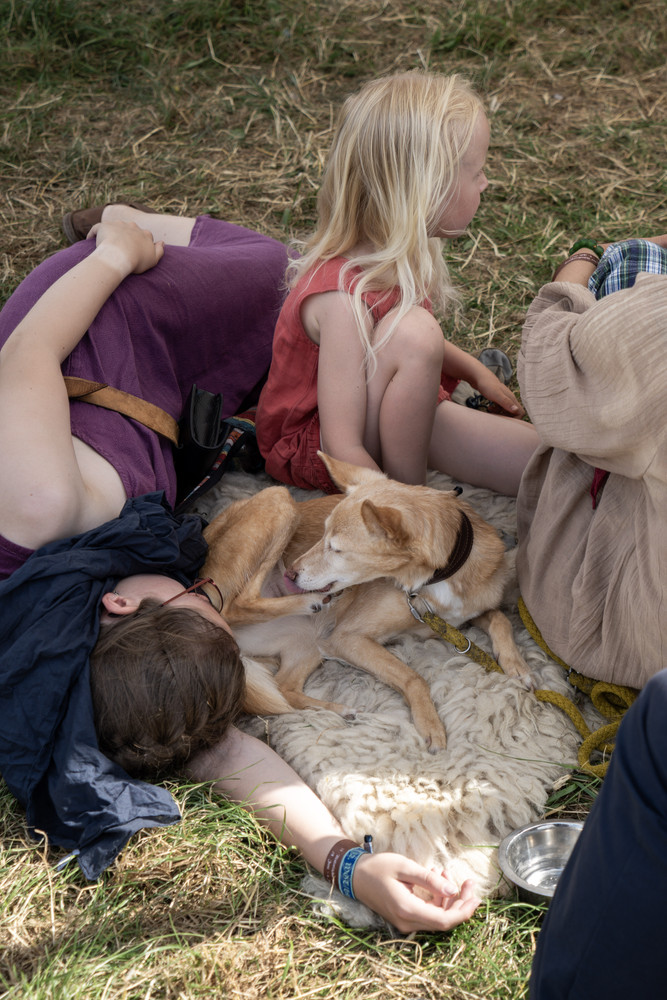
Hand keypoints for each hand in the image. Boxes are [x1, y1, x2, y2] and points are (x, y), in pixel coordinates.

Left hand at [88, 219, 163, 275]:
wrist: (120, 255)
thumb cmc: (137, 259)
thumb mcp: (154, 259)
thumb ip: (160, 251)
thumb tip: (162, 242)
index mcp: (144, 234)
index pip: (145, 235)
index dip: (142, 242)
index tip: (138, 250)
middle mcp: (132, 226)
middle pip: (131, 228)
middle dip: (128, 235)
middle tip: (123, 246)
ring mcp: (118, 224)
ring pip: (116, 226)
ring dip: (113, 232)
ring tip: (107, 243)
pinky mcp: (104, 226)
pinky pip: (97, 228)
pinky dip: (93, 233)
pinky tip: (89, 239)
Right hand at [352, 851, 480, 932]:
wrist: (354, 875)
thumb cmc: (378, 867)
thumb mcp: (405, 867)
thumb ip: (430, 881)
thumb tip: (453, 892)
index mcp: (408, 910)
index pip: (444, 920)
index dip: (463, 910)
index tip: (475, 893)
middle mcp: (407, 922)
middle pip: (443, 921)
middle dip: (460, 903)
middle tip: (469, 882)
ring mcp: (404, 922)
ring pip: (436, 918)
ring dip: (447, 899)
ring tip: (444, 873)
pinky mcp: (403, 917)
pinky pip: (427, 913)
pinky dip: (436, 899)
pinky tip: (435, 879)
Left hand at [472, 368, 524, 418]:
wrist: (479, 377)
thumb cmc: (487, 385)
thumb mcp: (496, 395)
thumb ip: (506, 402)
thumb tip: (516, 410)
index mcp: (511, 398)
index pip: (520, 412)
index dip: (515, 419)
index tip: (505, 420)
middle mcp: (509, 398)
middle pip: (514, 413)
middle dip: (506, 418)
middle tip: (497, 418)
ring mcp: (503, 398)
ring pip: (506, 410)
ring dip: (500, 414)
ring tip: (491, 412)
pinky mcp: (498, 398)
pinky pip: (500, 407)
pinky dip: (495, 410)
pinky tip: (489, 408)